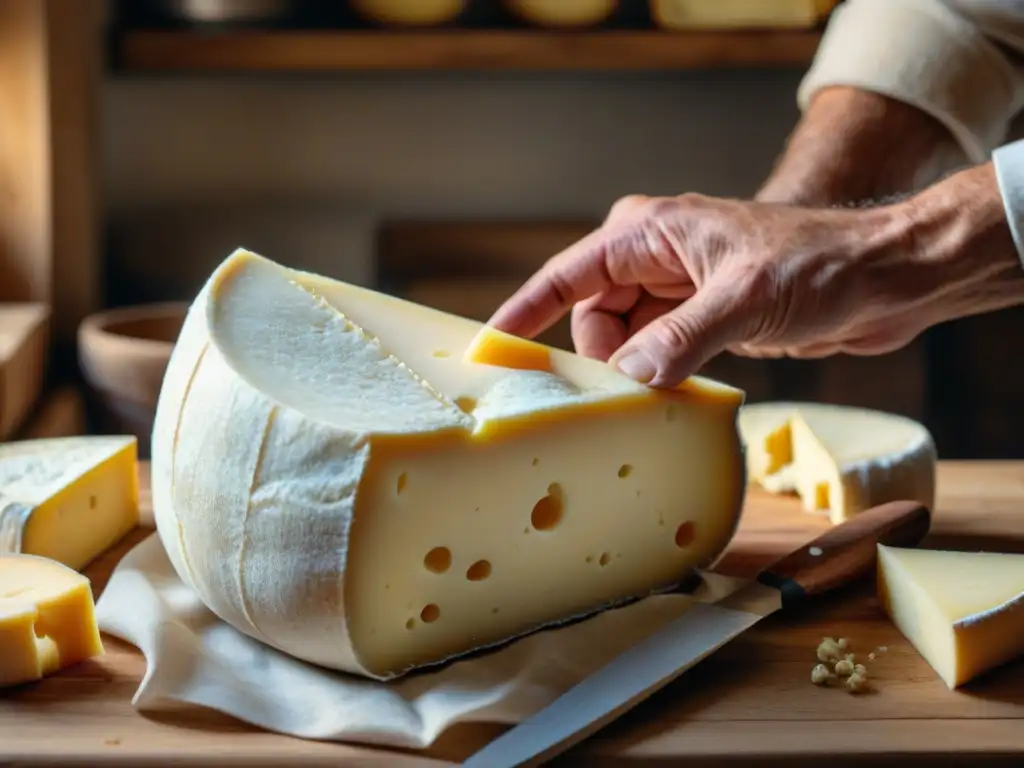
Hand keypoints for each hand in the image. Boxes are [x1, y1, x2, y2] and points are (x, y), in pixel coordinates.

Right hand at [487, 164, 1022, 388]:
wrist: (884, 277)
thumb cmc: (821, 264)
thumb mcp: (745, 300)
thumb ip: (681, 338)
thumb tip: (627, 380)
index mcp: (649, 231)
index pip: (566, 276)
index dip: (523, 313)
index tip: (487, 350)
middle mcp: (653, 258)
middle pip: (590, 319)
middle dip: (594, 362)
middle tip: (605, 407)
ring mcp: (676, 291)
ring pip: (622, 344)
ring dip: (631, 376)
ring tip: (650, 404)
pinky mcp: (699, 320)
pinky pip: (654, 355)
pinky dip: (656, 379)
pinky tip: (671, 400)